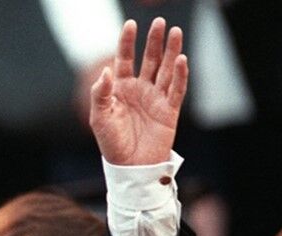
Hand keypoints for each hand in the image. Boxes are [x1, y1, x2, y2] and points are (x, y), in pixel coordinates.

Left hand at [89, 19, 188, 165]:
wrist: (130, 167)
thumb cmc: (112, 144)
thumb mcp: (99, 118)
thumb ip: (100, 93)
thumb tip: (105, 71)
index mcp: (121, 88)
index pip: (125, 59)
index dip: (127, 42)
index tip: (130, 24)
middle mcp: (140, 90)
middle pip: (149, 59)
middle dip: (154, 41)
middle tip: (160, 22)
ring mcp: (156, 99)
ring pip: (165, 69)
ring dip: (171, 51)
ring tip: (175, 32)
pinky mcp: (169, 111)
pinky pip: (176, 89)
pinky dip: (179, 75)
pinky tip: (181, 59)